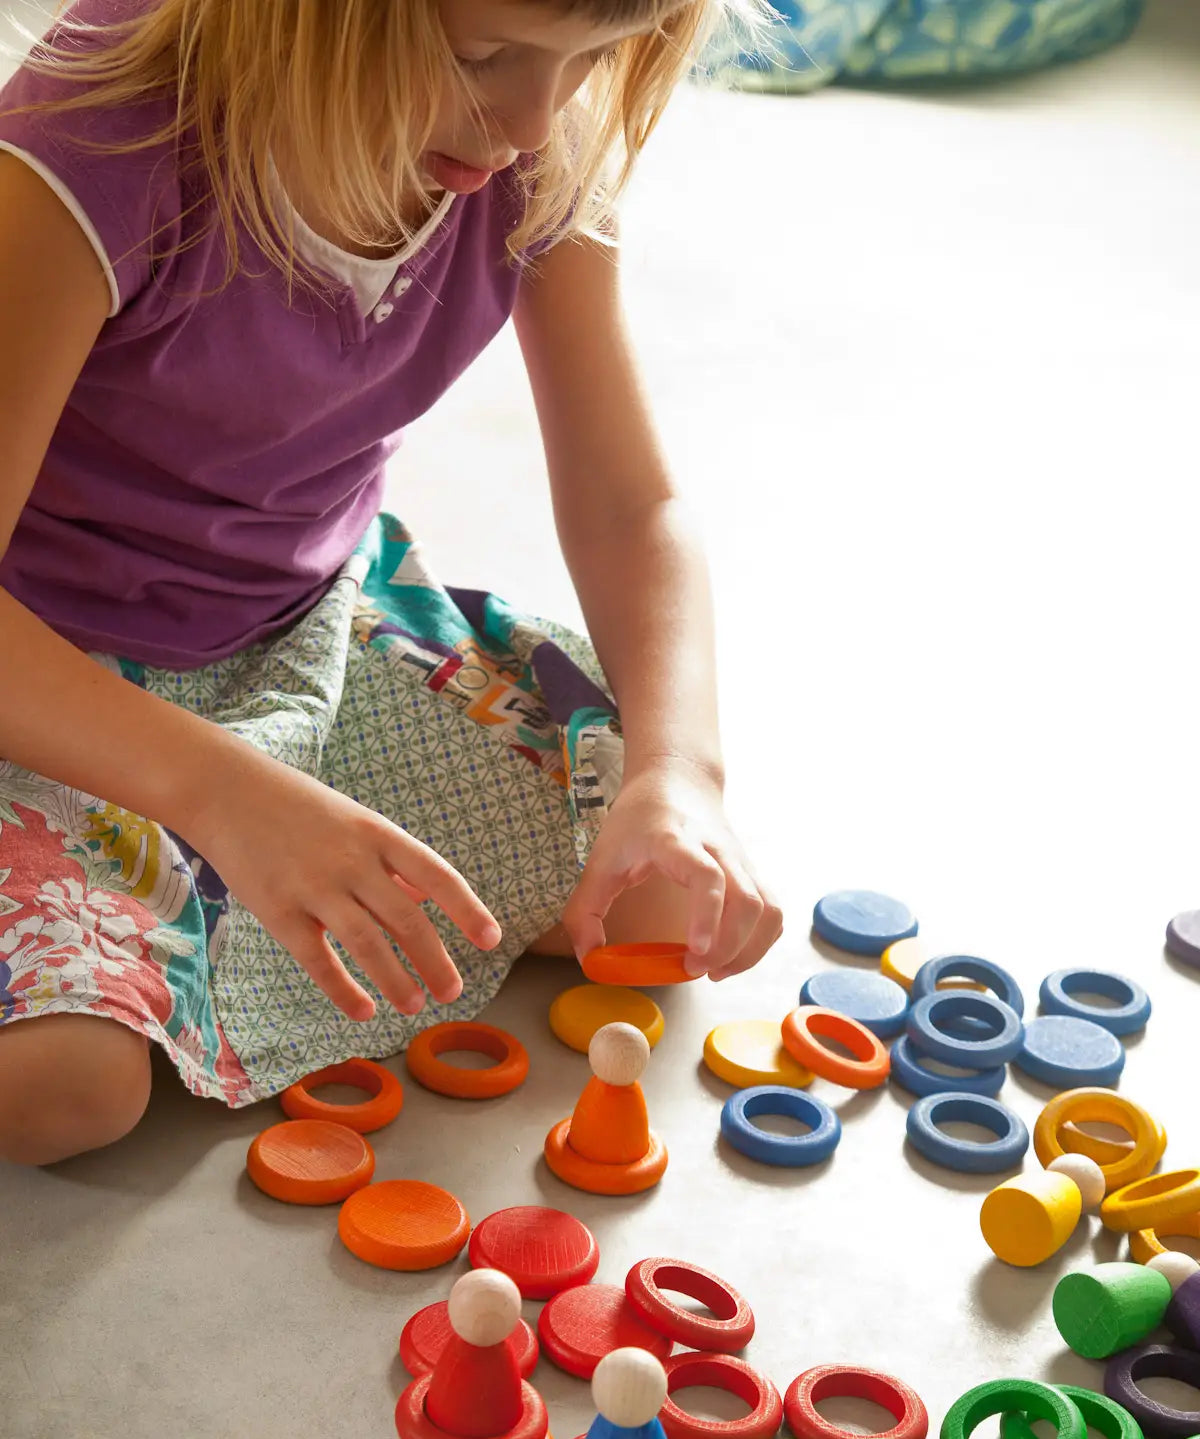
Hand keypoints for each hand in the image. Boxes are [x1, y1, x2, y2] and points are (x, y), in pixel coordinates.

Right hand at [179, 743, 501, 1020]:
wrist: (228, 792)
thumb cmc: (299, 808)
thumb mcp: (356, 820)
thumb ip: (390, 861)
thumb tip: (426, 897)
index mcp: (378, 834)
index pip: (437, 874)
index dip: (467, 909)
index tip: (492, 939)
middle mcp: (352, 860)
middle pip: (407, 919)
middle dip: (435, 960)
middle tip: (454, 991)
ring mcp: (314, 886)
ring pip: (368, 944)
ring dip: (396, 981)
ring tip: (415, 1006)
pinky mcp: (278, 911)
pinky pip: (318, 960)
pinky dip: (344, 990)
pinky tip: (363, 1010)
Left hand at [561, 760, 782, 980]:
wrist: (676, 780)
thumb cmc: (638, 820)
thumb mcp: (600, 859)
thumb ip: (585, 911)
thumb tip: (590, 960)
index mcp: (676, 842)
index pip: (707, 876)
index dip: (708, 915)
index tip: (696, 950)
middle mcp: (717, 850)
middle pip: (747, 900)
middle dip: (729, 946)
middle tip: (695, 969)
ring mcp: (740, 861)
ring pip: (767, 909)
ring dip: (748, 949)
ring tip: (715, 970)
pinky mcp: (751, 872)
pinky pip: (772, 912)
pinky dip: (760, 941)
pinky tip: (732, 955)